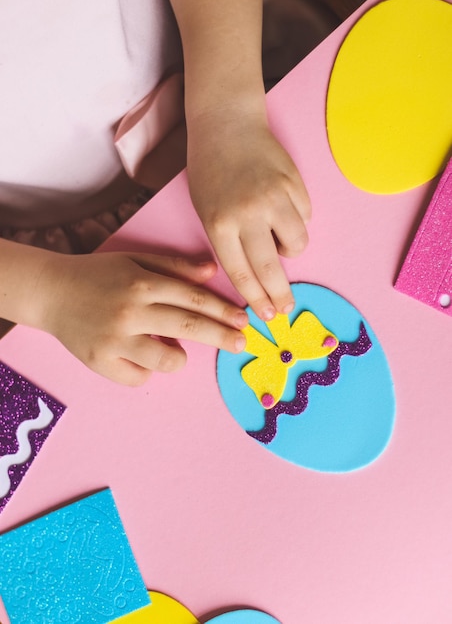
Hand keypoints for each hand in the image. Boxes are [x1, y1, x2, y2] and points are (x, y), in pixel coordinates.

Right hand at [37, 252, 247, 384]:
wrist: (50, 292)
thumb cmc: (98, 275)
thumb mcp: (135, 260)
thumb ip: (174, 266)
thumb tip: (211, 271)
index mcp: (142, 283)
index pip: (194, 298)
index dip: (223, 310)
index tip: (242, 319)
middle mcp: (130, 311)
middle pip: (189, 327)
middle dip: (221, 337)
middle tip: (241, 344)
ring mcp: (114, 339)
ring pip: (166, 360)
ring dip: (180, 358)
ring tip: (175, 351)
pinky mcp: (100, 362)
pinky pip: (139, 377)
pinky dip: (146, 370)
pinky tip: (141, 356)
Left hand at [187, 113, 310, 320]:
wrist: (227, 125)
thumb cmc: (211, 172)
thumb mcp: (207, 211)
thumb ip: (229, 242)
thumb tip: (259, 274)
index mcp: (220, 223)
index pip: (242, 272)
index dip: (256, 299)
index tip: (266, 316)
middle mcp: (249, 213)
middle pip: (271, 267)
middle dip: (280, 295)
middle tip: (285, 308)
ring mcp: (274, 197)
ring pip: (297, 243)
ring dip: (290, 249)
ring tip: (276, 235)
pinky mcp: (294, 183)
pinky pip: (305, 217)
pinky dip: (297, 221)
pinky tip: (282, 207)